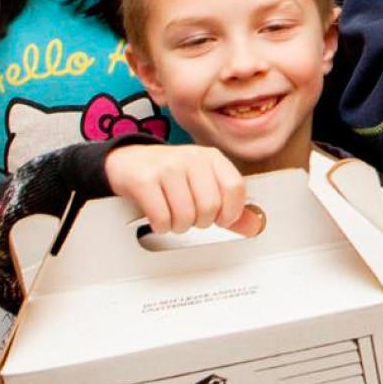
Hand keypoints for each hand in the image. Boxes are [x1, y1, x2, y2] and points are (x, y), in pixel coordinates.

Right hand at [106, 143, 254, 234]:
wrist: (127, 160)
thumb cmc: (169, 175)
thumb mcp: (202, 182)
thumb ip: (228, 205)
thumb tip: (254, 226)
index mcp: (211, 157)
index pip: (235, 187)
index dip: (230, 211)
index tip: (221, 219)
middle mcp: (191, 158)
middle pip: (210, 206)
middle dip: (200, 222)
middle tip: (190, 217)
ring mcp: (166, 167)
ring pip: (186, 216)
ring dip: (179, 226)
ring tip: (173, 216)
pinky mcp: (144, 180)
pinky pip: (162, 218)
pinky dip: (161, 226)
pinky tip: (159, 217)